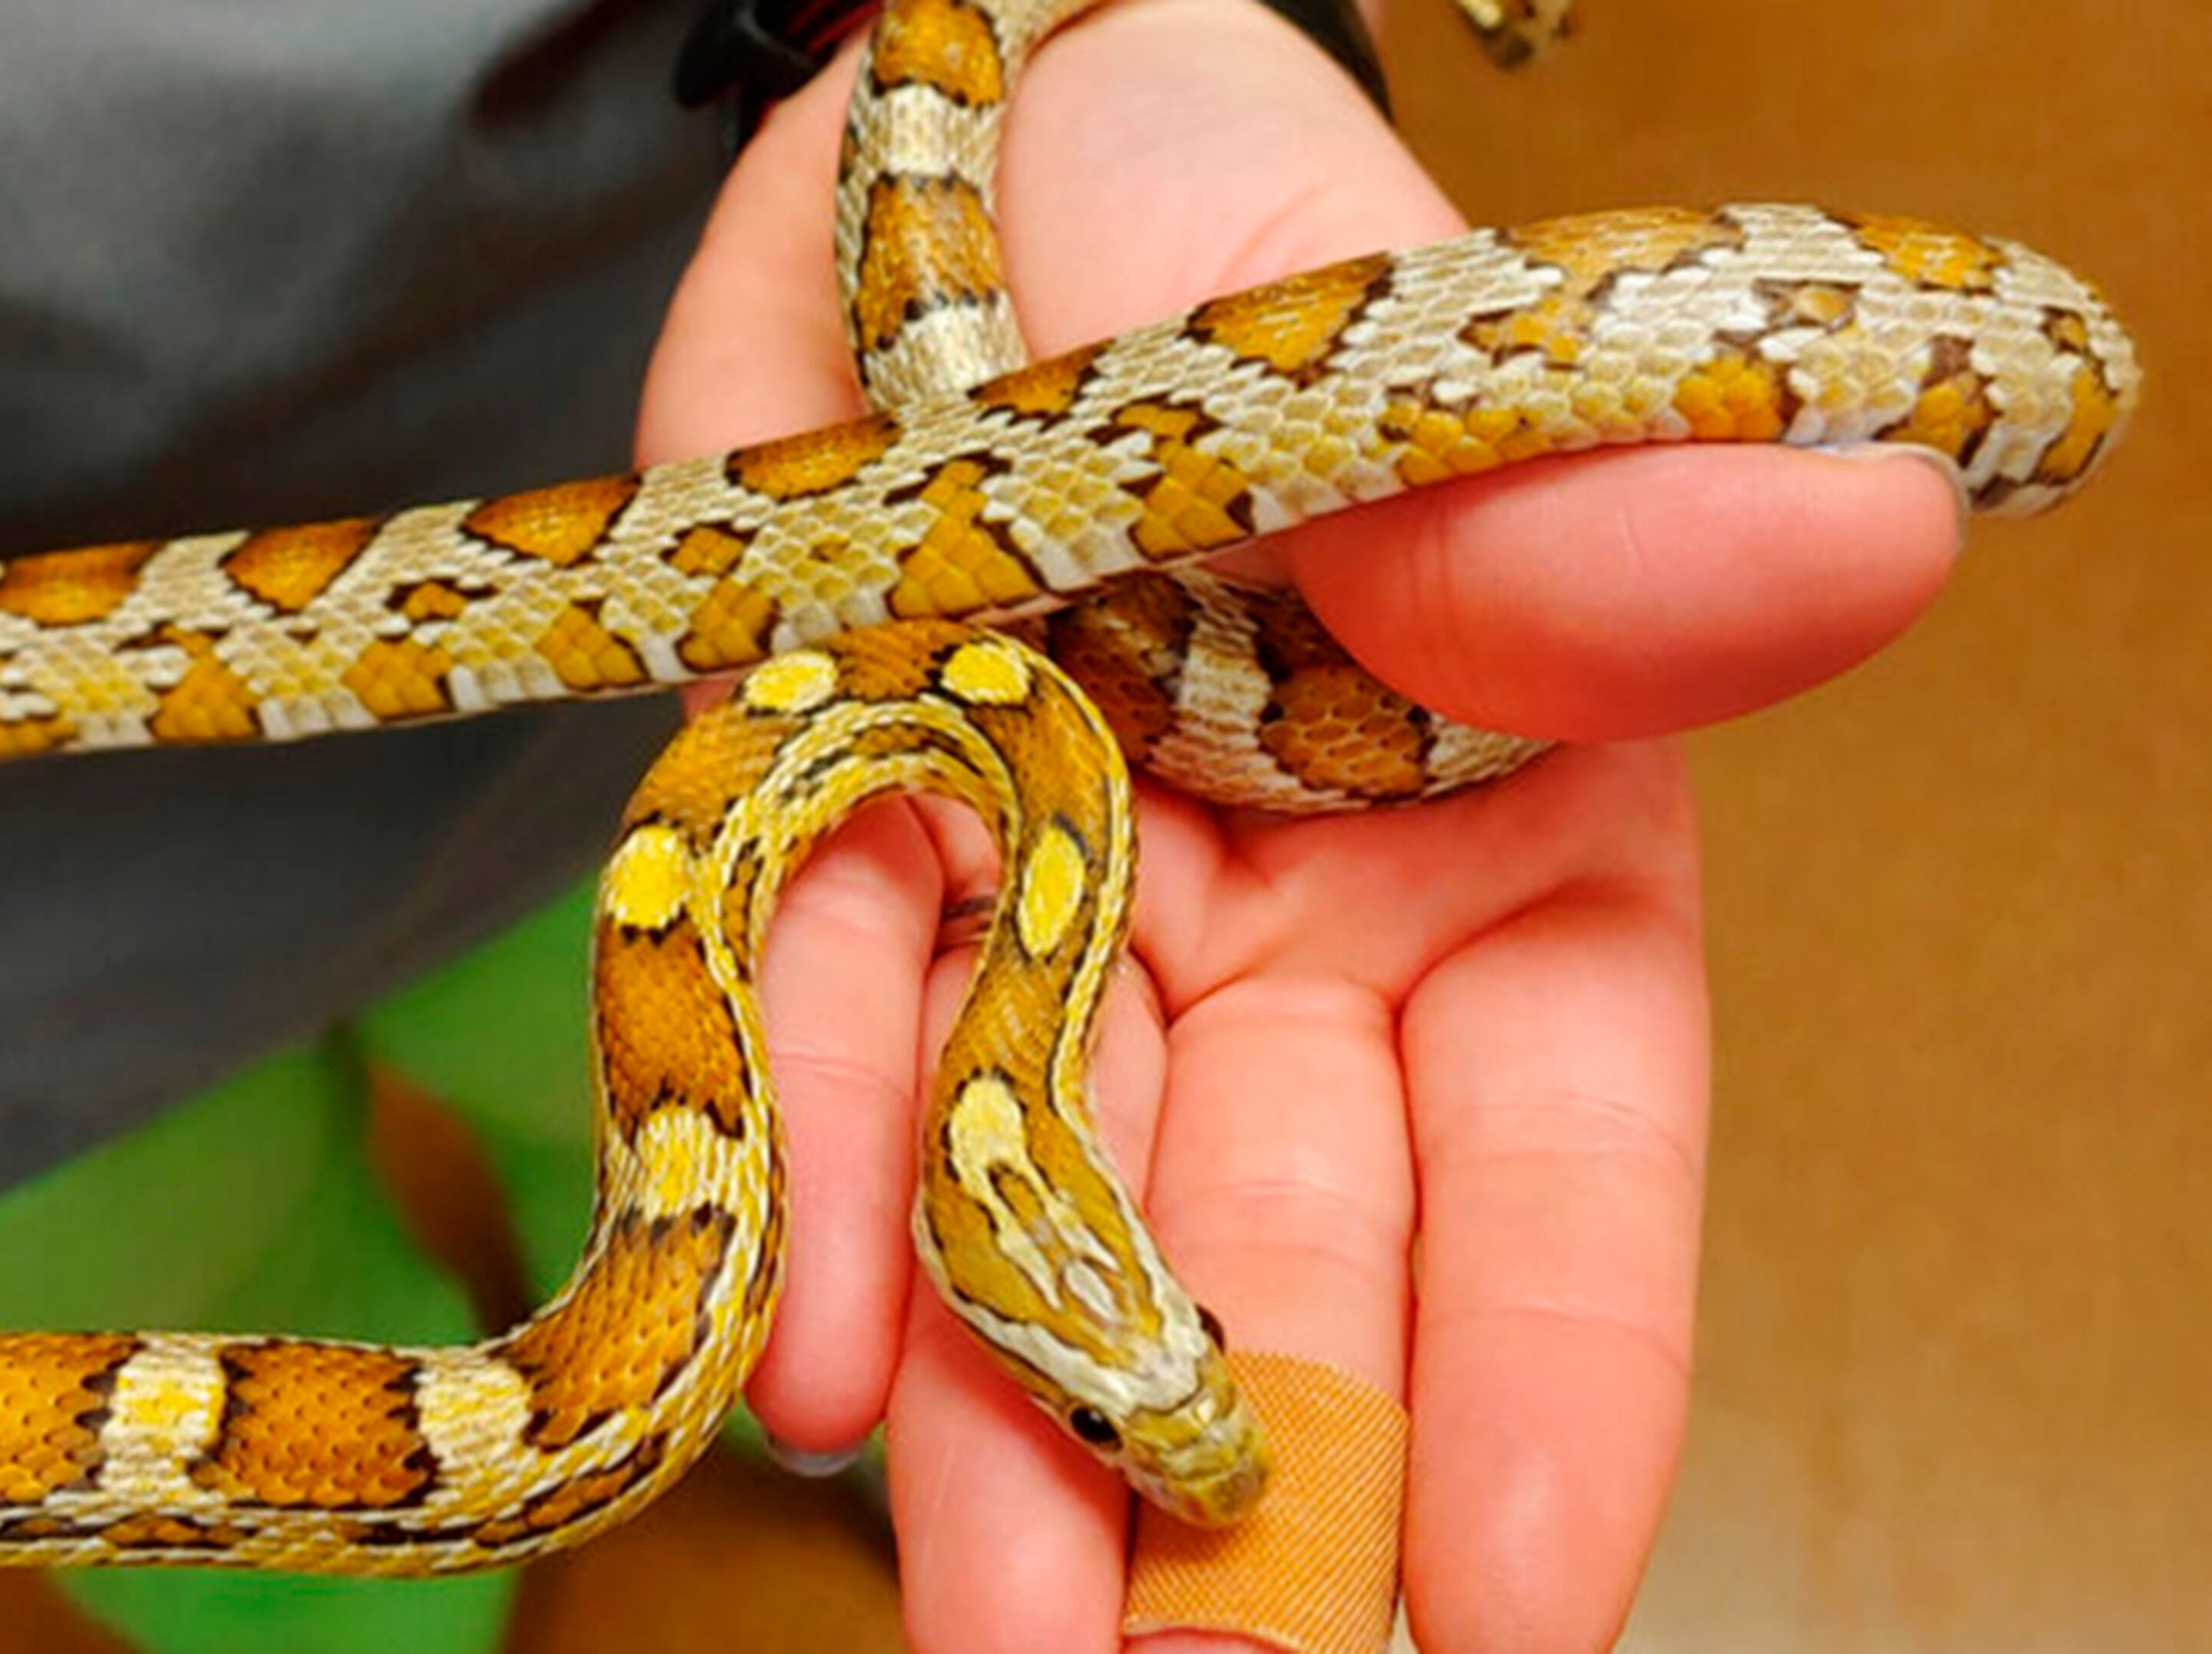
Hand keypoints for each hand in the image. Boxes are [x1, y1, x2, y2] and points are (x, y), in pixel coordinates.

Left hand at [636, 3, 1962, 1649]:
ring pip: (1055, 1199)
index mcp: (1500, 824)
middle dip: (1261, 1475)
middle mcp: (1277, 907)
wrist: (957, 146)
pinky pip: (823, 1031)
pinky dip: (824, 1189)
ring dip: (1030, 1426)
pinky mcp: (829, 842)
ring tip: (1010, 1632)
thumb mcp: (1427, 348)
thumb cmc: (1235, 206)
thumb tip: (1849, 549)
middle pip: (1290, 1235)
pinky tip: (828, 1367)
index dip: (1547, 1385)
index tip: (1515, 1609)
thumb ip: (1581, 508)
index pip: (1557, 1154)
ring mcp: (1046, 894)